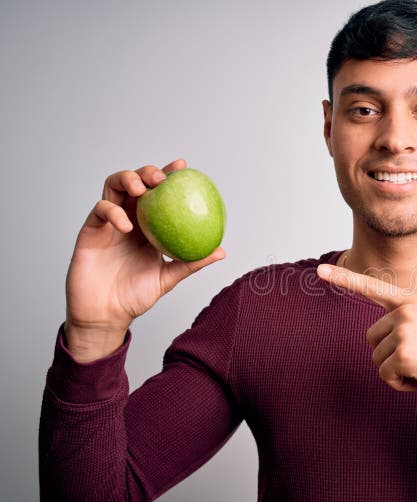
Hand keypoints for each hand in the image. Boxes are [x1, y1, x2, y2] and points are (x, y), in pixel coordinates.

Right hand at [65, 159, 224, 361]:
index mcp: (149, 225)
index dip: (169, 175)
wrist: (107, 314)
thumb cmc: (135, 296)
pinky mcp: (90, 230)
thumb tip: (221, 251)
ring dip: (127, 180)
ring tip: (141, 190)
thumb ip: (191, 262)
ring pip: (113, 186)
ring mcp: (108, 222)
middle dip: (147, 172)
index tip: (183, 166)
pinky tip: (128, 225)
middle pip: (135, 181)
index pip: (159, 193)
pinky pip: (100, 210)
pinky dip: (113, 212)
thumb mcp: (169, 277)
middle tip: (161, 179)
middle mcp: (129, 218)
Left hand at [317, 263, 416, 405]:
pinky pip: (385, 376)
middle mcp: (405, 311)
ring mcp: (404, 331)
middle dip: (390, 355)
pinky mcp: (403, 354)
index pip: (373, 287)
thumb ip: (408, 321)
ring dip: (398, 371)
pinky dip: (401, 384)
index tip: (320, 270)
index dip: (344, 278)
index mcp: (413, 300)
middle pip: (372, 338)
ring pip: (377, 359)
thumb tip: (382, 339)